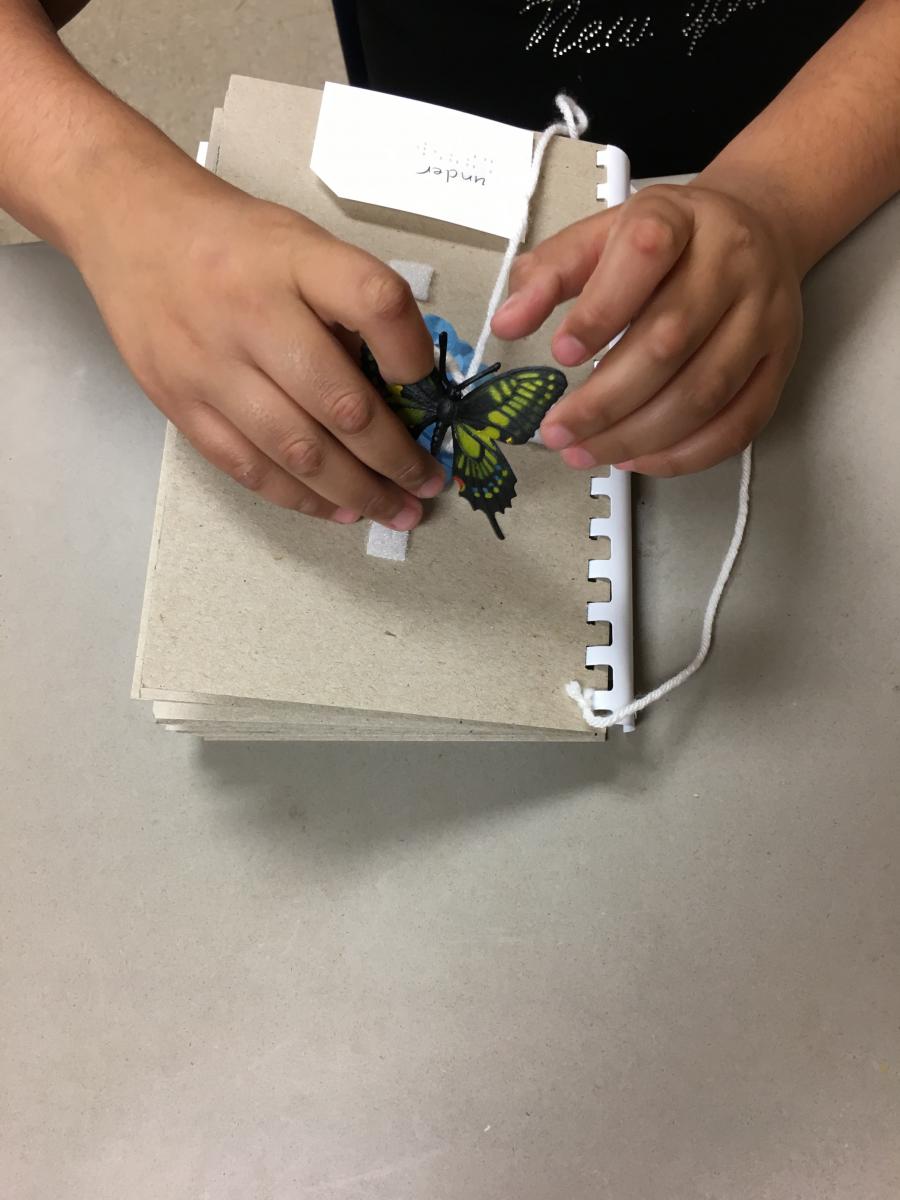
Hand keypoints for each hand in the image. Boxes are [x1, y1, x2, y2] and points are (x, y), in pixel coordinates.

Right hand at [75, 165, 444, 525]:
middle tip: (429, 483)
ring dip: (357, 491)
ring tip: (397, 510)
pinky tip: (339, 510)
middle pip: (340, 402)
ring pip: (297, 451)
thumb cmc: (233, 241)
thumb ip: (348, 303)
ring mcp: (210, 365)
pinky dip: (301, 497)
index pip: (373, 301)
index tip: (427, 387)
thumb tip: (403, 387)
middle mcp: (251, 313)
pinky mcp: (180, 404)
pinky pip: (249, 467)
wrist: (129, 226)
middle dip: (395, 456)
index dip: (411, 351)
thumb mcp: (301, 242)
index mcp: (293, 260)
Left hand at [491, 183, 803, 474]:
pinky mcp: (779, 362)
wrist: (754, 229)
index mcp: (681, 217)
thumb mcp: (600, 235)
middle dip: (604, 400)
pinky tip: (639, 458)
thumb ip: (548, 273)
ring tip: (586, 451)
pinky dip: (685, 453)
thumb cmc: (667, 241)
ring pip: (703, 392)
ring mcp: (764, 316)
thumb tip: (505, 323)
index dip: (601, 310)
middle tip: (557, 430)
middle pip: (669, 342)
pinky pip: (738, 423)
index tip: (560, 352)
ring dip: (637, 435)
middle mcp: (732, 263)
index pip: (646, 254)